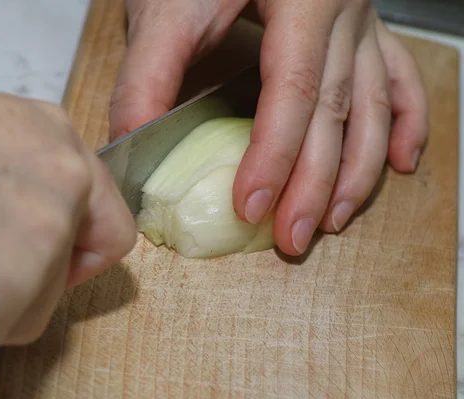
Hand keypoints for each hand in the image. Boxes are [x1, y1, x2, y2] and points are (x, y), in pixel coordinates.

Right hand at [0, 60, 134, 382]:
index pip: (108, 228)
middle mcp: (66, 190)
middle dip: (8, 294)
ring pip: (20, 319)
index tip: (42, 271)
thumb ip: (13, 181)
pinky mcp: (2, 294)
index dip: (77, 260)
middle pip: (58, 280)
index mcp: (58, 147)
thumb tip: (0, 233)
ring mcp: (41, 244)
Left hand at [110, 0, 427, 255]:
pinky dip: (404, 124)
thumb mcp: (167, 8)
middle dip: (315, 184)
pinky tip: (399, 162)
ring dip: (358, 171)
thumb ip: (147, 74)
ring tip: (335, 219)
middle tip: (293, 239)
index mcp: (303, 1)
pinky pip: (398, 81)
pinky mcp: (364, 32)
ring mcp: (362, 22)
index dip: (274, 157)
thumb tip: (131, 143)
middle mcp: (344, 11)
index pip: (293, 92)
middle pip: (336, 110)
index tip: (250, 207)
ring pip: (373, 106)